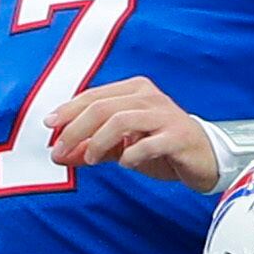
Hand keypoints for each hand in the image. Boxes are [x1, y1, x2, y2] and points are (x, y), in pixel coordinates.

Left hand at [45, 77, 219, 190]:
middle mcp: (148, 97)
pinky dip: (130, 155)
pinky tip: (125, 163)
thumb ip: (91, 148)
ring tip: (90, 159)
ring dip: (99, 142)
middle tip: (60, 150)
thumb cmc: (160, 147)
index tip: (49, 127)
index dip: (68, 111)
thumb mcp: (120, 147)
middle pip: (102, 107)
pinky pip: (147, 144)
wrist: (204, 158)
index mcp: (133, 90)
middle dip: (76, 129)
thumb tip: (59, 156)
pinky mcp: (178, 136)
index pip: (93, 96)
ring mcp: (165, 115)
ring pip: (121, 121)